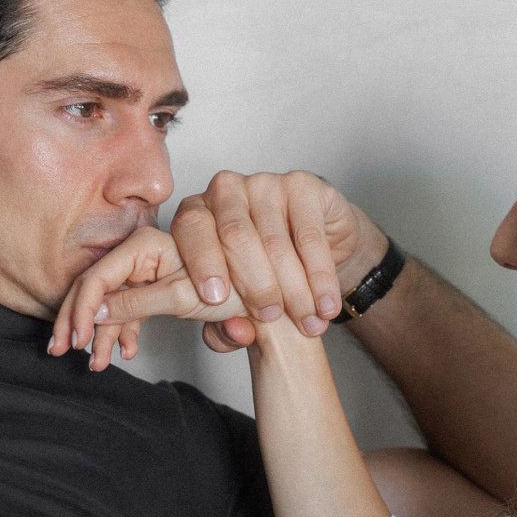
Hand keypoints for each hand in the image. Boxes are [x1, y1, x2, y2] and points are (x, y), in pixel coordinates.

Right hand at [48, 226, 247, 371]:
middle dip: (77, 322)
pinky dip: (121, 332)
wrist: (262, 299)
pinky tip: (125, 352)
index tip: (77, 339)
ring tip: (98, 364)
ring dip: (99, 334)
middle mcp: (140, 253)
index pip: (98, 276)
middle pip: (94, 288)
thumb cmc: (231, 287)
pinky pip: (126, 309)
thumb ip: (134, 303)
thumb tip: (92, 314)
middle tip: (62, 351)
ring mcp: (145, 271)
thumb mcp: (180, 298)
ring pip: (108, 303)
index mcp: (144, 245)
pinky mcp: (153, 288)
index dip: (81, 309)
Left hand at [169, 170, 386, 351]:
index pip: (190, 228)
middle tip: (269, 316)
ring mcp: (265, 183)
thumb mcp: (235, 300)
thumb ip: (223, 325)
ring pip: (274, 241)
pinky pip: (310, 236)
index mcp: (196, 211)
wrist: (315, 242)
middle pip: (234, 235)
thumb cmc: (262, 269)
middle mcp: (226, 190)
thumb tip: (235, 334)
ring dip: (293, 289)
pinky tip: (325, 303)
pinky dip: (320, 276)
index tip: (216, 300)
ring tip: (307, 322)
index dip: (203, 264)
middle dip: (253, 284)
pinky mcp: (302, 184)